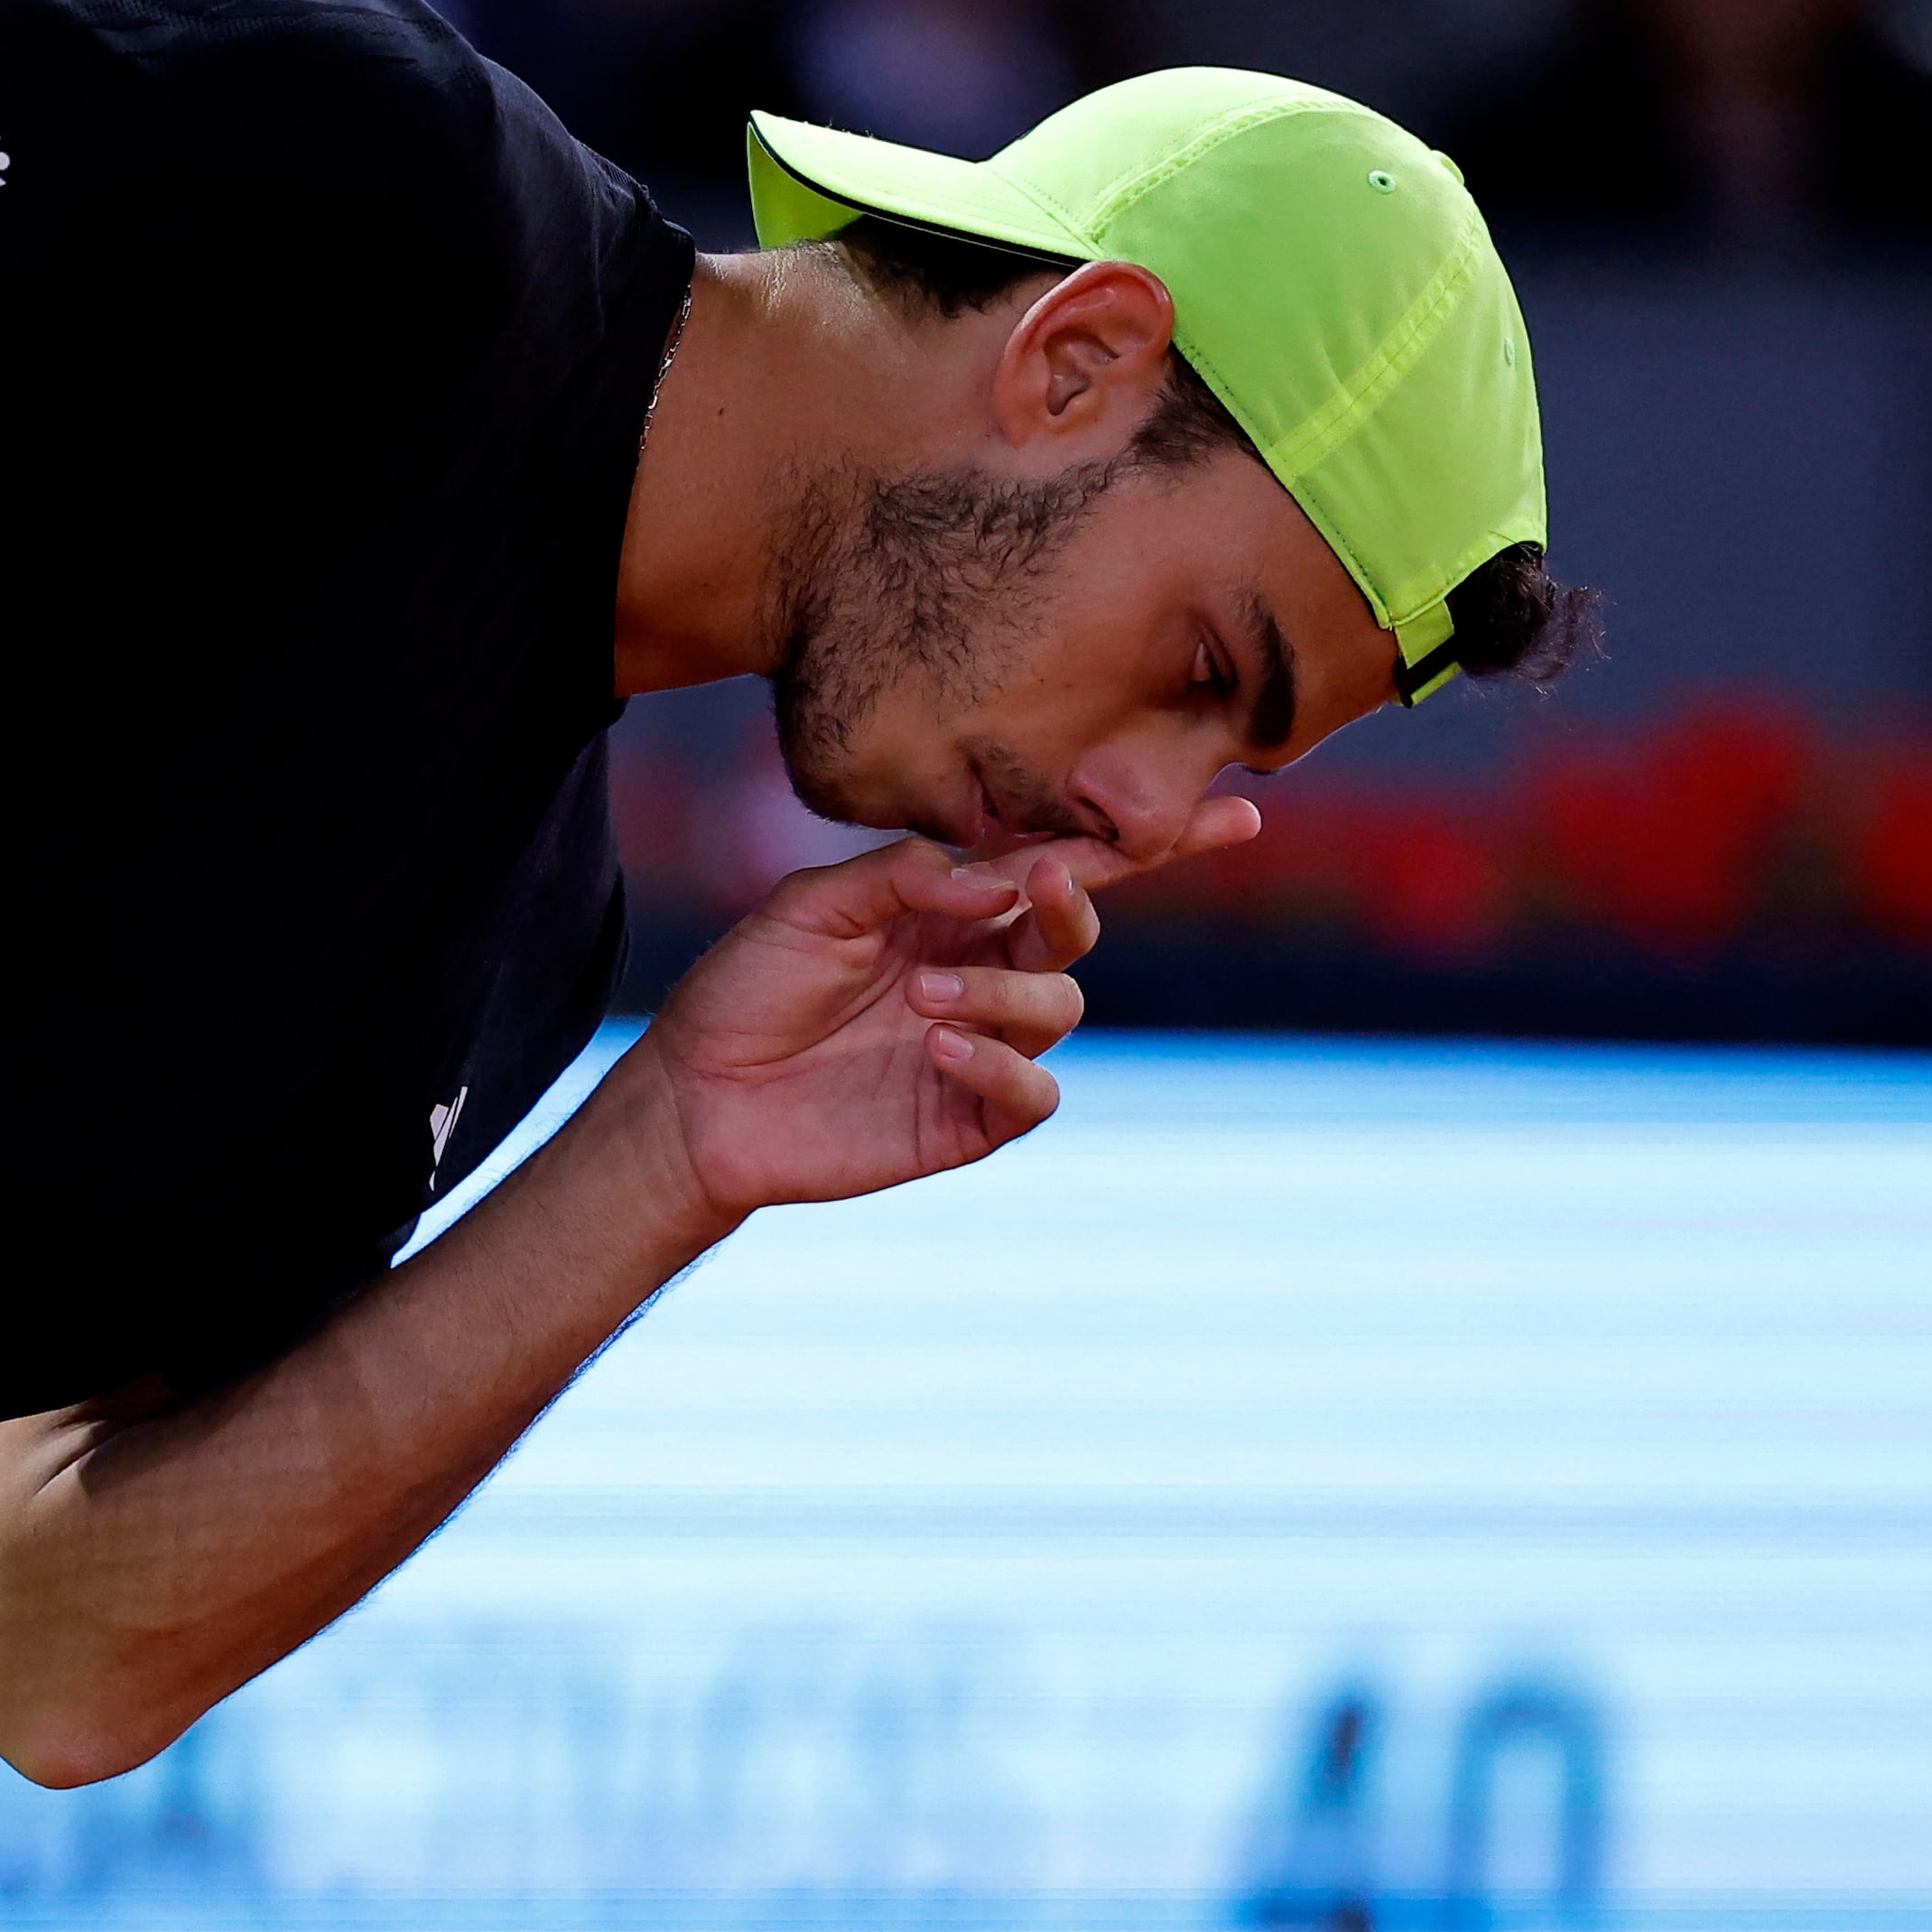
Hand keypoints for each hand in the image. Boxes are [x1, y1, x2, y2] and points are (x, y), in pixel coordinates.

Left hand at [639, 795, 1260, 1224]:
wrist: (695, 1096)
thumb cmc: (747, 990)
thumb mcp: (810, 908)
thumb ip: (903, 877)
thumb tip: (996, 875)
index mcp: (953, 911)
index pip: (1065, 870)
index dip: (1146, 845)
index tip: (1235, 812)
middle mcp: (981, 972)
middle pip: (1078, 932)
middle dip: (1073, 904)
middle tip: (1032, 885)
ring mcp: (981, 1048)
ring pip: (1059, 1006)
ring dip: (1005, 989)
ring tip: (921, 996)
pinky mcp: (967, 1119)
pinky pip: (1035, 1092)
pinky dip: (1002, 1065)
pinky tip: (940, 1047)